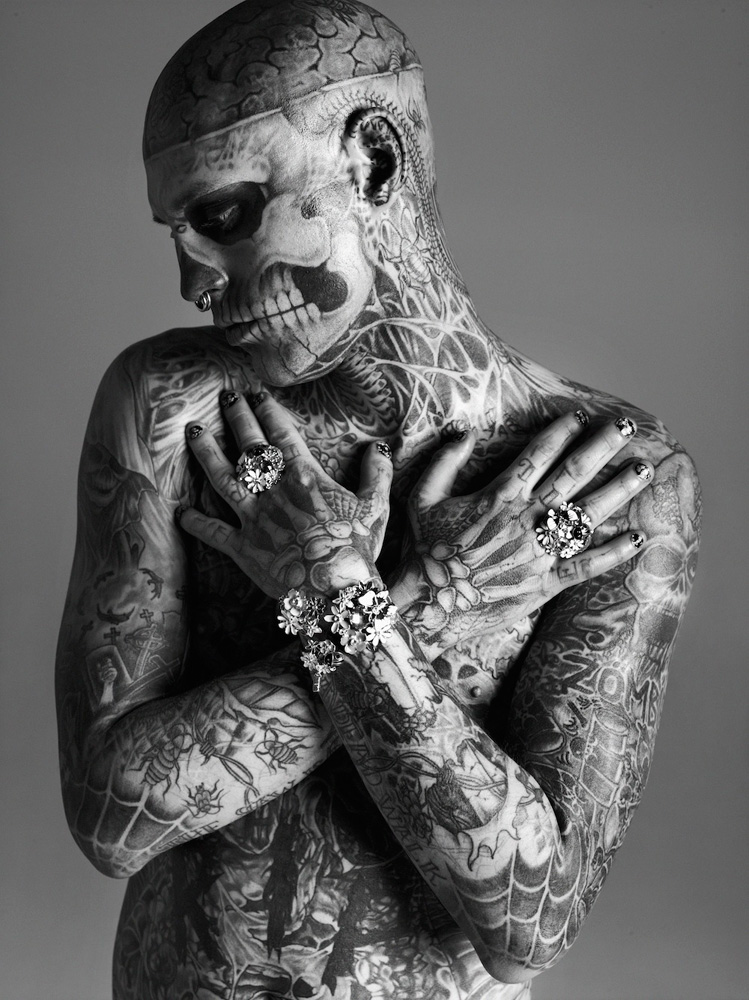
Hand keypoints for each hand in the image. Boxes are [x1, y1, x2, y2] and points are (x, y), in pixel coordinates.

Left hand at [177, 390, 392, 597]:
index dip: (268, 410)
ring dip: (205, 452)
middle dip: (236, 417)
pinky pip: (212, 531)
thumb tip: (380, 446)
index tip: (257, 393)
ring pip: (222, 477)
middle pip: (249, 446)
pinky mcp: (241, 547)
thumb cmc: (357, 547)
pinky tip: (181, 512)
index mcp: (304, 476)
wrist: (334, 590)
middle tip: (225, 396)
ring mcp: (253, 517)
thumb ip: (377, 473)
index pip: (282, 434)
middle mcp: (273, 490)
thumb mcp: (376, 506)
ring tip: (192, 431)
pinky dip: (195, 521)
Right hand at [391, 412, 652, 655]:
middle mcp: (524, 520)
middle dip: (602, 447)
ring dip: (618, 490)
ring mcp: (538, 552)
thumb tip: (466, 432)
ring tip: (643, 470)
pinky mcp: (545, 584)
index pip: (537, 455)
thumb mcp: (422, 498)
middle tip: (626, 426)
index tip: (580, 416)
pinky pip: (586, 565)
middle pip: (572, 475)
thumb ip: (444, 462)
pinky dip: (614, 552)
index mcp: (497, 497)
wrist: (429, 608)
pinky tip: (638, 538)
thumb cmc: (423, 553)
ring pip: (587, 515)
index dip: (561, 432)